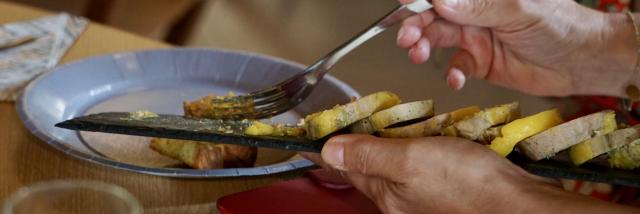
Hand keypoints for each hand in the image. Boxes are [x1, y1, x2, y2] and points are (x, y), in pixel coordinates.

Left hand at [320, 134, 639, 212]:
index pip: (347, 167)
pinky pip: (423, 168)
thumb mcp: (409, 162)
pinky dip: (420, 149)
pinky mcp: (448, 190)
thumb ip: (369, 155)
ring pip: (397, 167)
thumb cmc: (469, 185)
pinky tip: (429, 138)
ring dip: (392, 143)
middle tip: (356, 119)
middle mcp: (401, 199)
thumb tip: (329, 150)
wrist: (519, 206)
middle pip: (370, 167)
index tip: (321, 130)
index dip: (333, 146)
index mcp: (386, 192)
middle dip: (361, 143)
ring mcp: (424, 197)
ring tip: (388, 124)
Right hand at [397, 0, 635, 96]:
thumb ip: (478, 6)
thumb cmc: (559, 26)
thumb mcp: (517, 10)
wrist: (581, 63)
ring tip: (417, 54)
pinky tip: (455, 78)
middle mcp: (474, 13)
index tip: (403, 3)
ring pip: (438, 40)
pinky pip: (456, 67)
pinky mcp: (479, 63)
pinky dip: (451, 74)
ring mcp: (475, 37)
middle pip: (433, 16)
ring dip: (424, 47)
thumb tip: (440, 0)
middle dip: (416, 25)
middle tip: (406, 38)